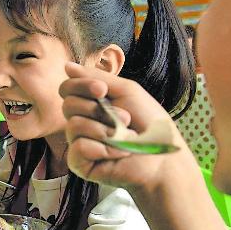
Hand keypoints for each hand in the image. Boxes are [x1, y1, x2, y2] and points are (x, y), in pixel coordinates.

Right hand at [60, 62, 191, 190]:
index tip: (102, 90)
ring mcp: (79, 143)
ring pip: (74, 126)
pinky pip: (78, 148)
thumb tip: (67, 66)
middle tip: (125, 118)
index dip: (80, 86)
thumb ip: (95, 77)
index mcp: (90, 103)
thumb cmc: (150, 123)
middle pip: (68, 105)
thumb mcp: (126, 91)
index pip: (67, 89)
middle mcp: (82, 121)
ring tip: (125, 138)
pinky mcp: (80, 163)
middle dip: (98, 110)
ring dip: (106, 130)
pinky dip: (103, 149)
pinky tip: (118, 154)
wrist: (163, 157)